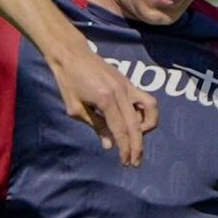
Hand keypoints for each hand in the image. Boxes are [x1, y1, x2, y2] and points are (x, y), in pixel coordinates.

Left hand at [49, 44, 159, 166]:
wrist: (71, 54)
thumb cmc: (68, 81)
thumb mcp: (75, 107)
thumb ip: (95, 125)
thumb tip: (109, 145)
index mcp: (105, 100)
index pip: (121, 130)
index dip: (125, 149)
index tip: (125, 162)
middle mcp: (120, 92)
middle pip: (136, 125)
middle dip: (137, 147)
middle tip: (134, 162)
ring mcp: (127, 85)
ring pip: (150, 109)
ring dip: (148, 127)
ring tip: (136, 139)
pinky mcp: (128, 81)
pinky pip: (145, 99)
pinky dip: (145, 113)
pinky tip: (135, 122)